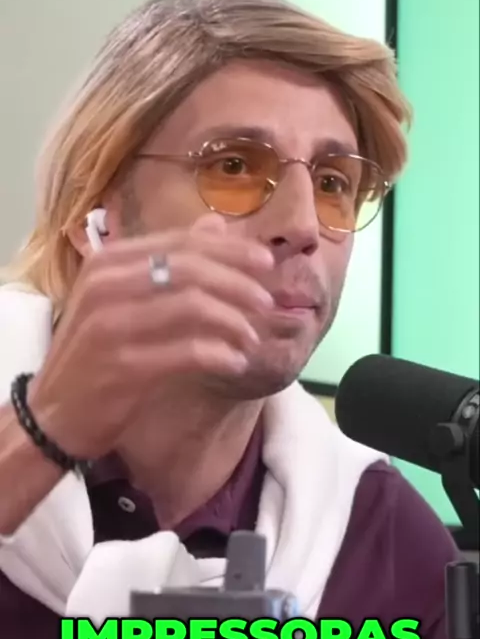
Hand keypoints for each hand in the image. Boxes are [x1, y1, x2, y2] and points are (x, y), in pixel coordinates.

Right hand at [28, 214, 273, 458]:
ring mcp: (110, 326)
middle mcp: (105, 286)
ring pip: (193, 307)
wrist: (55, 414)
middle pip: (191, 269)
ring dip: (234, 322)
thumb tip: (215, 225)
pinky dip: (220, 355)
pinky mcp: (122, 367)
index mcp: (107, 262)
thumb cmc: (96, 355)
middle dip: (240, 284)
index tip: (267, 263)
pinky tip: (236, 362)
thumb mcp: (124, 301)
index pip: (181, 243)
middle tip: (268, 303)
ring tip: (253, 339)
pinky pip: (187, 353)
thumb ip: (168, 264)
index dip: (231, 251)